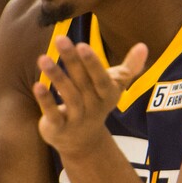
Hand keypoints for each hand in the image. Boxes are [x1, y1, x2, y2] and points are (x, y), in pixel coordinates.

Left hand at [33, 36, 147, 156]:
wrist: (83, 143)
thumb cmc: (97, 104)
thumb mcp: (114, 88)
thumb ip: (129, 68)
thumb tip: (144, 46)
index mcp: (107, 96)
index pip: (102, 79)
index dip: (92, 64)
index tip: (82, 45)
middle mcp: (93, 107)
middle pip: (83, 83)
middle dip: (72, 61)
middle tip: (60, 39)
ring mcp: (76, 119)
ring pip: (69, 97)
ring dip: (57, 77)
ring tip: (43, 59)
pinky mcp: (59, 128)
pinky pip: (53, 114)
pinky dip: (46, 101)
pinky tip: (37, 85)